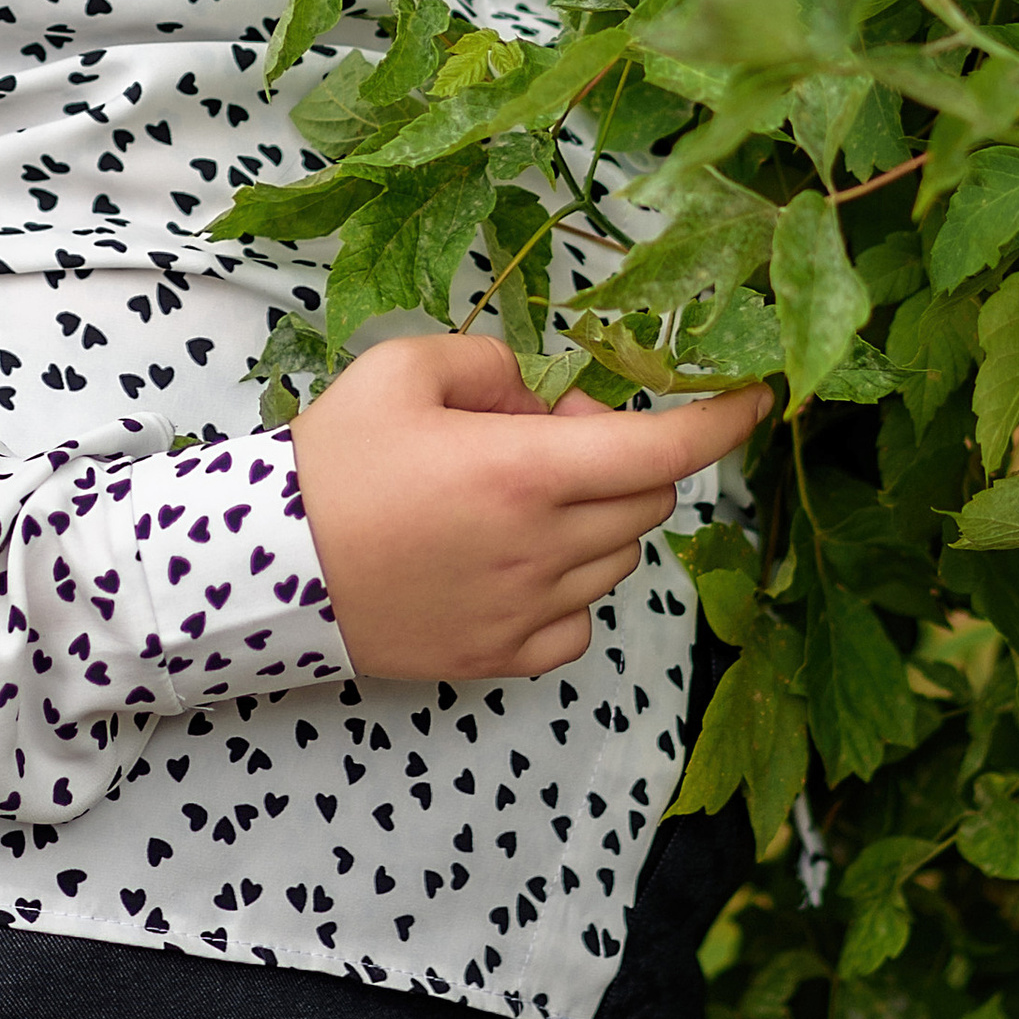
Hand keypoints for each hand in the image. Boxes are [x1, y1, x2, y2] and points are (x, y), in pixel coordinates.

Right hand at [290, 334, 769, 683]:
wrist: (263, 571)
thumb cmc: (331, 464)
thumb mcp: (401, 370)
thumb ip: (489, 362)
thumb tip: (541, 391)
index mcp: (526, 471)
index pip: (663, 446)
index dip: (724, 419)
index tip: (756, 394)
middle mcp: (543, 548)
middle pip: (647, 498)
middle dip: (625, 453)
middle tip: (550, 432)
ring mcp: (527, 611)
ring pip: (619, 558)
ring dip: (598, 516)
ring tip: (518, 495)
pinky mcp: (503, 656)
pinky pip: (581, 620)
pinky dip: (571, 584)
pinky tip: (514, 559)